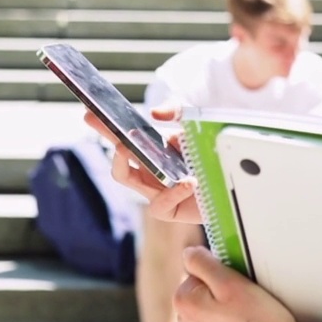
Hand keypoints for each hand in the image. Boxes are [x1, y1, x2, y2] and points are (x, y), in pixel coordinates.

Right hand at [82, 106, 202, 223]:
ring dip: (124, 162)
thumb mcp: (196, 125)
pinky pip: (159, 204)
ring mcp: (155, 190)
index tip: (89, 111)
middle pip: (118, 155)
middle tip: (105, 125)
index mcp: (152, 149)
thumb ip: (178, 111)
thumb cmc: (210, 154)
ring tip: (125, 148)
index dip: (105, 125)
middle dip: (107, 139)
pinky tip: (188, 182)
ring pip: (126, 177)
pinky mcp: (168, 209)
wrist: (232, 179)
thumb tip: (154, 114)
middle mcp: (149, 169)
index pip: (123, 135)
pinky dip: (172, 192)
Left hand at [174, 246, 297, 321]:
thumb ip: (203, 263)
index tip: (239, 280)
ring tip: (249, 313)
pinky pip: (221, 316)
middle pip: (206, 283)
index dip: (223, 268)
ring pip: (215, 300)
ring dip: (231, 301)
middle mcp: (184, 317)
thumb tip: (188, 252)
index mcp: (183, 299)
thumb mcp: (230, 283)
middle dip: (226, 285)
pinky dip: (233, 316)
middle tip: (247, 298)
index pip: (200, 266)